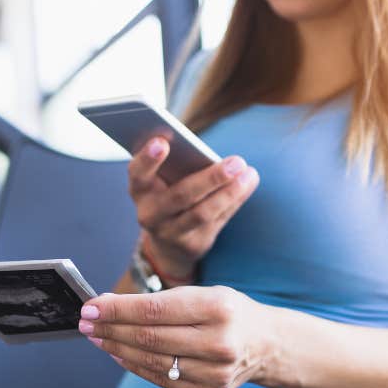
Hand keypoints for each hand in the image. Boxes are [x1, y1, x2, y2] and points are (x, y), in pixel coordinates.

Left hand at [78, 286, 273, 387]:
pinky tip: (119, 354)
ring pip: (151, 362)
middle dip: (110, 329)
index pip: (154, 309)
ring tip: (98, 337)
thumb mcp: (205, 293)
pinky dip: (135, 367)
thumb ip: (161, 301)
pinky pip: (161, 381)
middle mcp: (219, 343)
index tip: (91, 307)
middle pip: (149, 338)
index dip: (116, 310)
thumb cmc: (227, 313)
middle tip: (86, 322)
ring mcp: (215, 374)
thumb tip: (107, 307)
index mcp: (218, 309)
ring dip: (117, 349)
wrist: (266, 345)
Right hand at [128, 136, 259, 279]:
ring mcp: (169, 233)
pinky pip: (217, 221)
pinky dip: (234, 200)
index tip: (163, 142)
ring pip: (202, 213)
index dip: (148, 159)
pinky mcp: (191, 246)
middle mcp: (150, 213)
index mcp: (140, 189)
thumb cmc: (169, 194)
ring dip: (229, 192)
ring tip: (249, 174)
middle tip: (237, 161)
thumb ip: (180, 165)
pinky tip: (248, 184)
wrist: (167, 242)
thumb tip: (214, 153)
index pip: (138, 173)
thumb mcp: (165, 180)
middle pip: (181, 195)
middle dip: (211, 178)